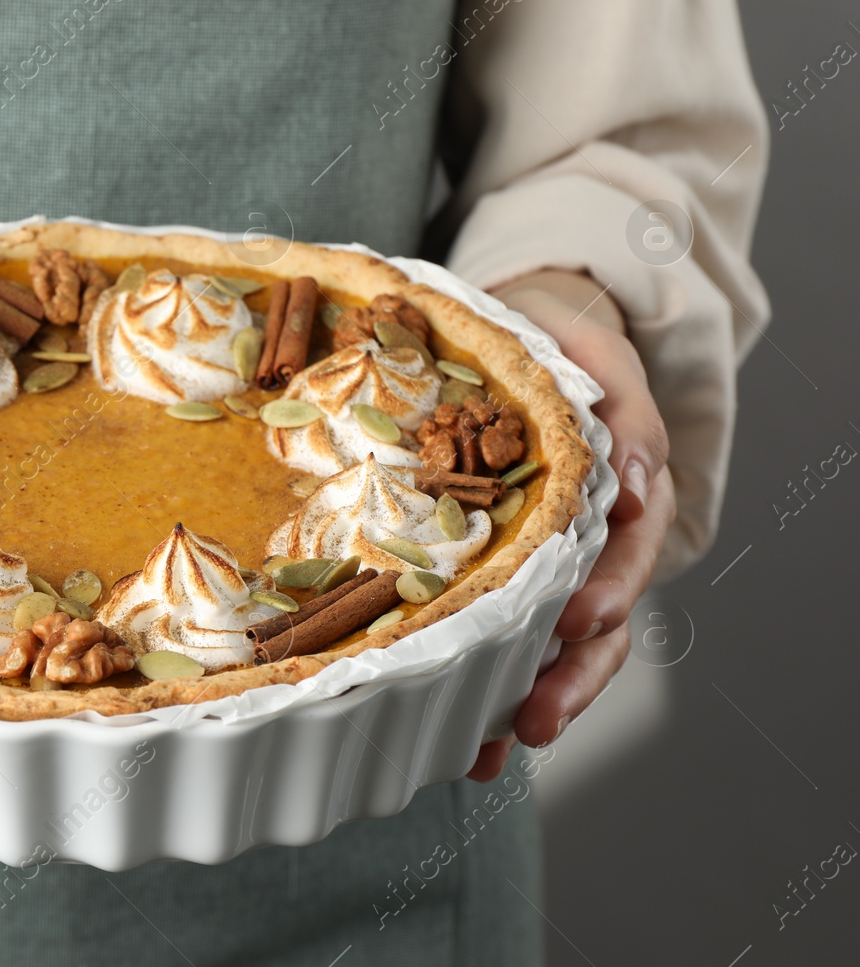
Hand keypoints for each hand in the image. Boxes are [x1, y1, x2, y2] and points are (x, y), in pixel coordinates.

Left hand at [465, 272, 676, 781]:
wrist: (514, 340)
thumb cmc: (558, 342)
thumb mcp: (595, 352)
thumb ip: (623, 406)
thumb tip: (638, 473)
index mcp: (622, 494)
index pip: (627, 553)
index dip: (606, 590)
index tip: (579, 619)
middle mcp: (591, 545)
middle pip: (597, 626)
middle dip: (569, 678)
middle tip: (534, 718)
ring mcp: (546, 568)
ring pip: (549, 649)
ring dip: (523, 700)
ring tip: (488, 751)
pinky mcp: (497, 575)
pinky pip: (496, 637)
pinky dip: (480, 687)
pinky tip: (454, 734)